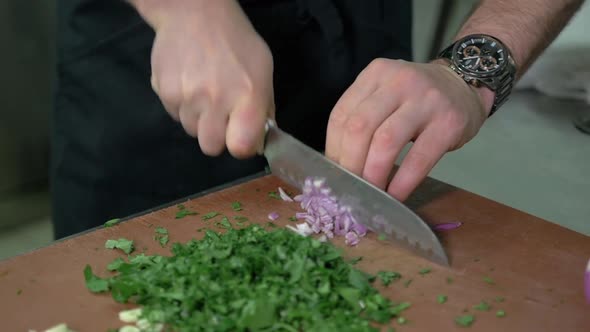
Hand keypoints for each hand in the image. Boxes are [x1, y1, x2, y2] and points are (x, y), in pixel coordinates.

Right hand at [133, 0, 273, 157]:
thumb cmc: (235, 41)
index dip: (241, 146)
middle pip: (210, 147)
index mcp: (247, 96)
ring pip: (190, 130)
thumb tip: (260, 138)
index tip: (241, 136)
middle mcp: (215, 100)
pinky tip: (189, 82)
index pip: (240, 147)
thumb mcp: (262, 69)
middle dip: (217, 136)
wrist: (193, 13)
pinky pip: (174, 114)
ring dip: (198, 118)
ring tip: (203, 90)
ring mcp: (186, 97)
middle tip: (221, 114)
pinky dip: (181, 105)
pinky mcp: (164, 92)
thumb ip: (264, 106)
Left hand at [325, 59, 493, 200]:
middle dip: (350, 165)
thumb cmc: (416, 98)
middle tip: (349, 189)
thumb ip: (362, 118)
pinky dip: (403, 182)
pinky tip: (395, 195)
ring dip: (373, 174)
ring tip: (370, 194)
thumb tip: (338, 166)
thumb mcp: (385, 94)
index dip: (333, 150)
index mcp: (375, 74)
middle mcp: (398, 81)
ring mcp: (426, 100)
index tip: (334, 175)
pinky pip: (419, 159)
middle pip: (359, 127)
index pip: (342, 115)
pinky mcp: (448, 123)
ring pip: (385, 141)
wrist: (465, 84)